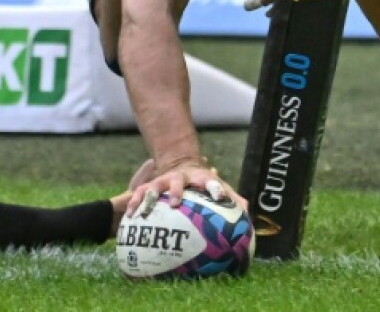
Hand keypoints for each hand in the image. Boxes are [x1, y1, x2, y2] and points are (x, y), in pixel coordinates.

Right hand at [125, 158, 246, 216]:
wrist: (179, 163)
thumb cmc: (202, 182)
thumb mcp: (217, 187)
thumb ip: (231, 198)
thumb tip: (247, 211)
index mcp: (200, 178)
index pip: (210, 182)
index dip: (215, 189)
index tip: (219, 198)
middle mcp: (180, 178)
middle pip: (177, 182)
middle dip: (176, 191)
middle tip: (175, 203)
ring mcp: (163, 180)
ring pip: (154, 186)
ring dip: (150, 197)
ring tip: (147, 210)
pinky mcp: (149, 185)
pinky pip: (139, 194)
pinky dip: (135, 204)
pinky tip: (131, 216)